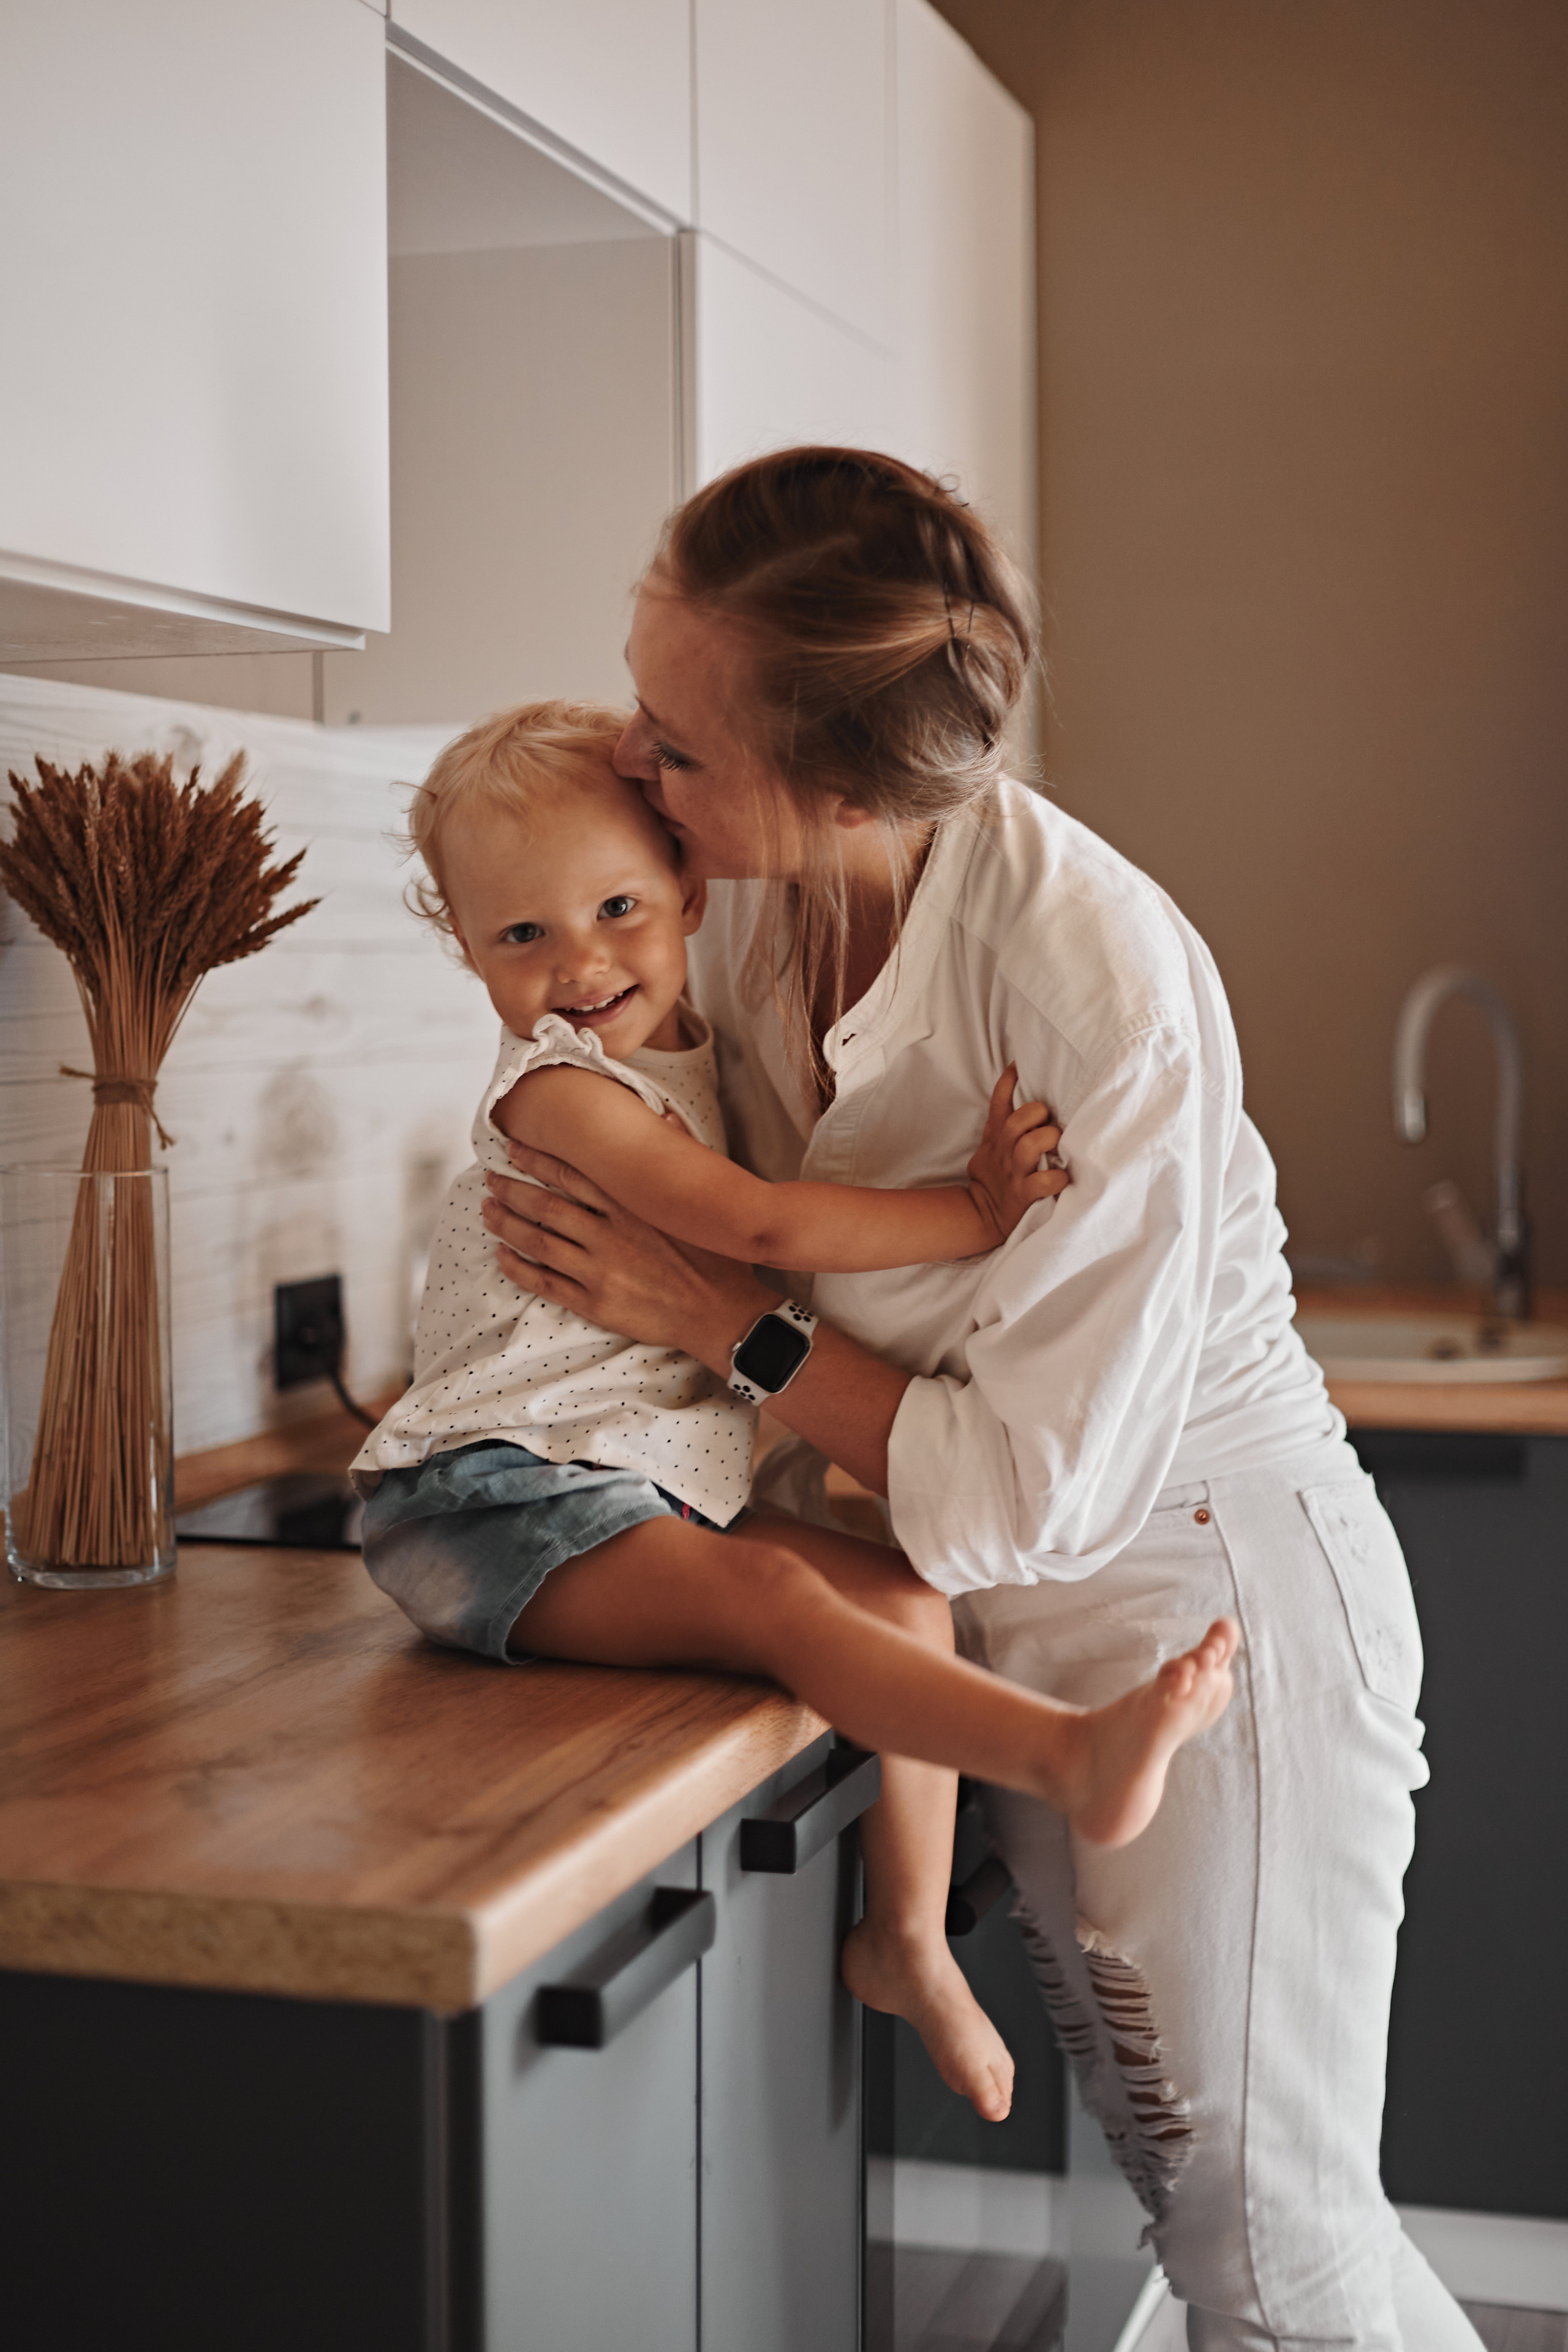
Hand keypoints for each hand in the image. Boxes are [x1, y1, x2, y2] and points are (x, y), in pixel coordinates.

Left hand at [482, 1143, 768, 1370]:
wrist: (720, 1313)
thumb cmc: (714, 1256)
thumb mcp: (700, 1199)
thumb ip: (681, 1153)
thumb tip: (664, 1115)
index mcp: (632, 1206)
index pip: (572, 1174)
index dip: (537, 1159)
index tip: (514, 1148)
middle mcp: (610, 1234)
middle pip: (546, 1206)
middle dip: (512, 1189)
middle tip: (490, 1178)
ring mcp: (599, 1270)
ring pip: (538, 1241)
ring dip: (507, 1223)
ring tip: (486, 1210)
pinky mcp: (595, 1303)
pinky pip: (544, 1283)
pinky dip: (518, 1268)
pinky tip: (501, 1255)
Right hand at [965, 1066, 1067, 1247]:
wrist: (981, 1213)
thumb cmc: (995, 1174)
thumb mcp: (990, 1144)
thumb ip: (1002, 1121)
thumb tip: (1018, 1089)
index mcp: (997, 1135)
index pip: (999, 1101)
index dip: (1010, 1080)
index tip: (1020, 1064)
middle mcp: (1006, 1151)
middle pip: (1018, 1121)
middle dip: (1037, 1114)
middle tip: (1049, 1121)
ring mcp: (1015, 1173)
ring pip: (1030, 1146)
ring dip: (1047, 1140)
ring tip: (1057, 1144)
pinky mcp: (1024, 1195)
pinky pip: (1043, 1183)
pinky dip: (1057, 1178)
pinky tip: (1063, 1177)